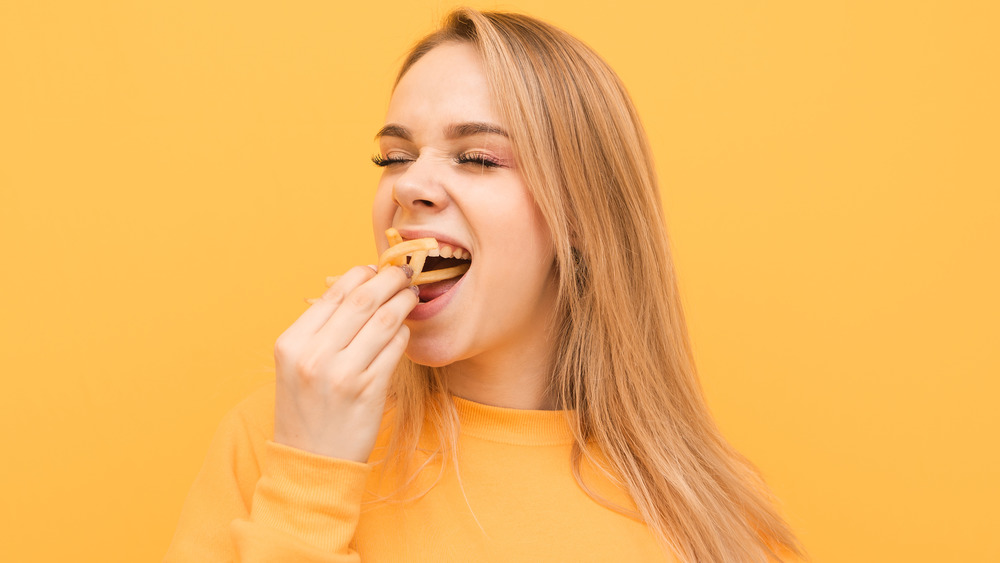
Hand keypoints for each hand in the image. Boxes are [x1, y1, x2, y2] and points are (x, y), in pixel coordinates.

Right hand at [272, 264, 417, 461]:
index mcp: (292, 343)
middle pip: (362, 300)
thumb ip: (319, 329)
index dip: (362, 274)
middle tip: (404, 274)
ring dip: (403, 301)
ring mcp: (342, 374)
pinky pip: (395, 348)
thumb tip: (358, 288)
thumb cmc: (307, 409)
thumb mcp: (296, 365)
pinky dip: (403, 333)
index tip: (376, 270)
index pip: (334, 293)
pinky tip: (405, 330)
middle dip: (389, 279)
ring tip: (411, 295)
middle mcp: (314, 355)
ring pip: (384, 320)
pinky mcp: (369, 391)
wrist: (310, 462)